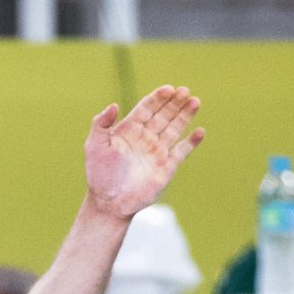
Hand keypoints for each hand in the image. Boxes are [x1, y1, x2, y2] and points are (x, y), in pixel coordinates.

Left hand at [85, 86, 203, 218]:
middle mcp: (146, 138)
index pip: (147, 108)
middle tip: (184, 91)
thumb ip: (100, 124)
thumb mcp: (94, 146)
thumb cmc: (99, 175)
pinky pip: (182, 152)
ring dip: (185, 115)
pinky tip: (199, 132)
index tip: (168, 89)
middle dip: (175, 102)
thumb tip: (113, 105)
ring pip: (175, 128)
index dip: (158, 98)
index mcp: (130, 130)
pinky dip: (191, 142)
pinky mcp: (166, 167)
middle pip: (164, 114)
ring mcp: (157, 152)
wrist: (109, 204)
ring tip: (195, 101)